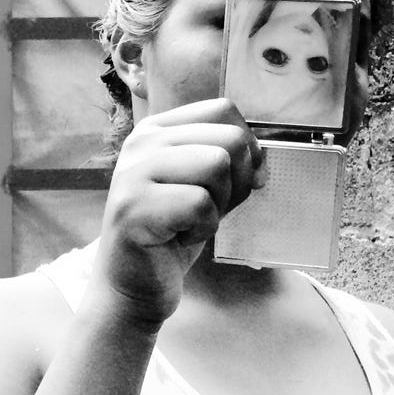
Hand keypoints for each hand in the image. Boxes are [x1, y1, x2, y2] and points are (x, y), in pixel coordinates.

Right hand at [90, 98, 263, 326]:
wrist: (131, 284)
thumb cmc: (170, 234)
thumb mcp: (201, 186)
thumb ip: (228, 162)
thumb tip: (262, 157)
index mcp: (157, 130)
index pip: (223, 110)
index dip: (246, 147)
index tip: (235, 183)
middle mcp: (141, 143)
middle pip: (228, 138)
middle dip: (237, 181)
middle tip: (209, 210)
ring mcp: (134, 173)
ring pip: (217, 165)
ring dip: (219, 205)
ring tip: (191, 222)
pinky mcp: (135, 208)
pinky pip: (201, 204)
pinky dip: (204, 229)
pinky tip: (180, 238)